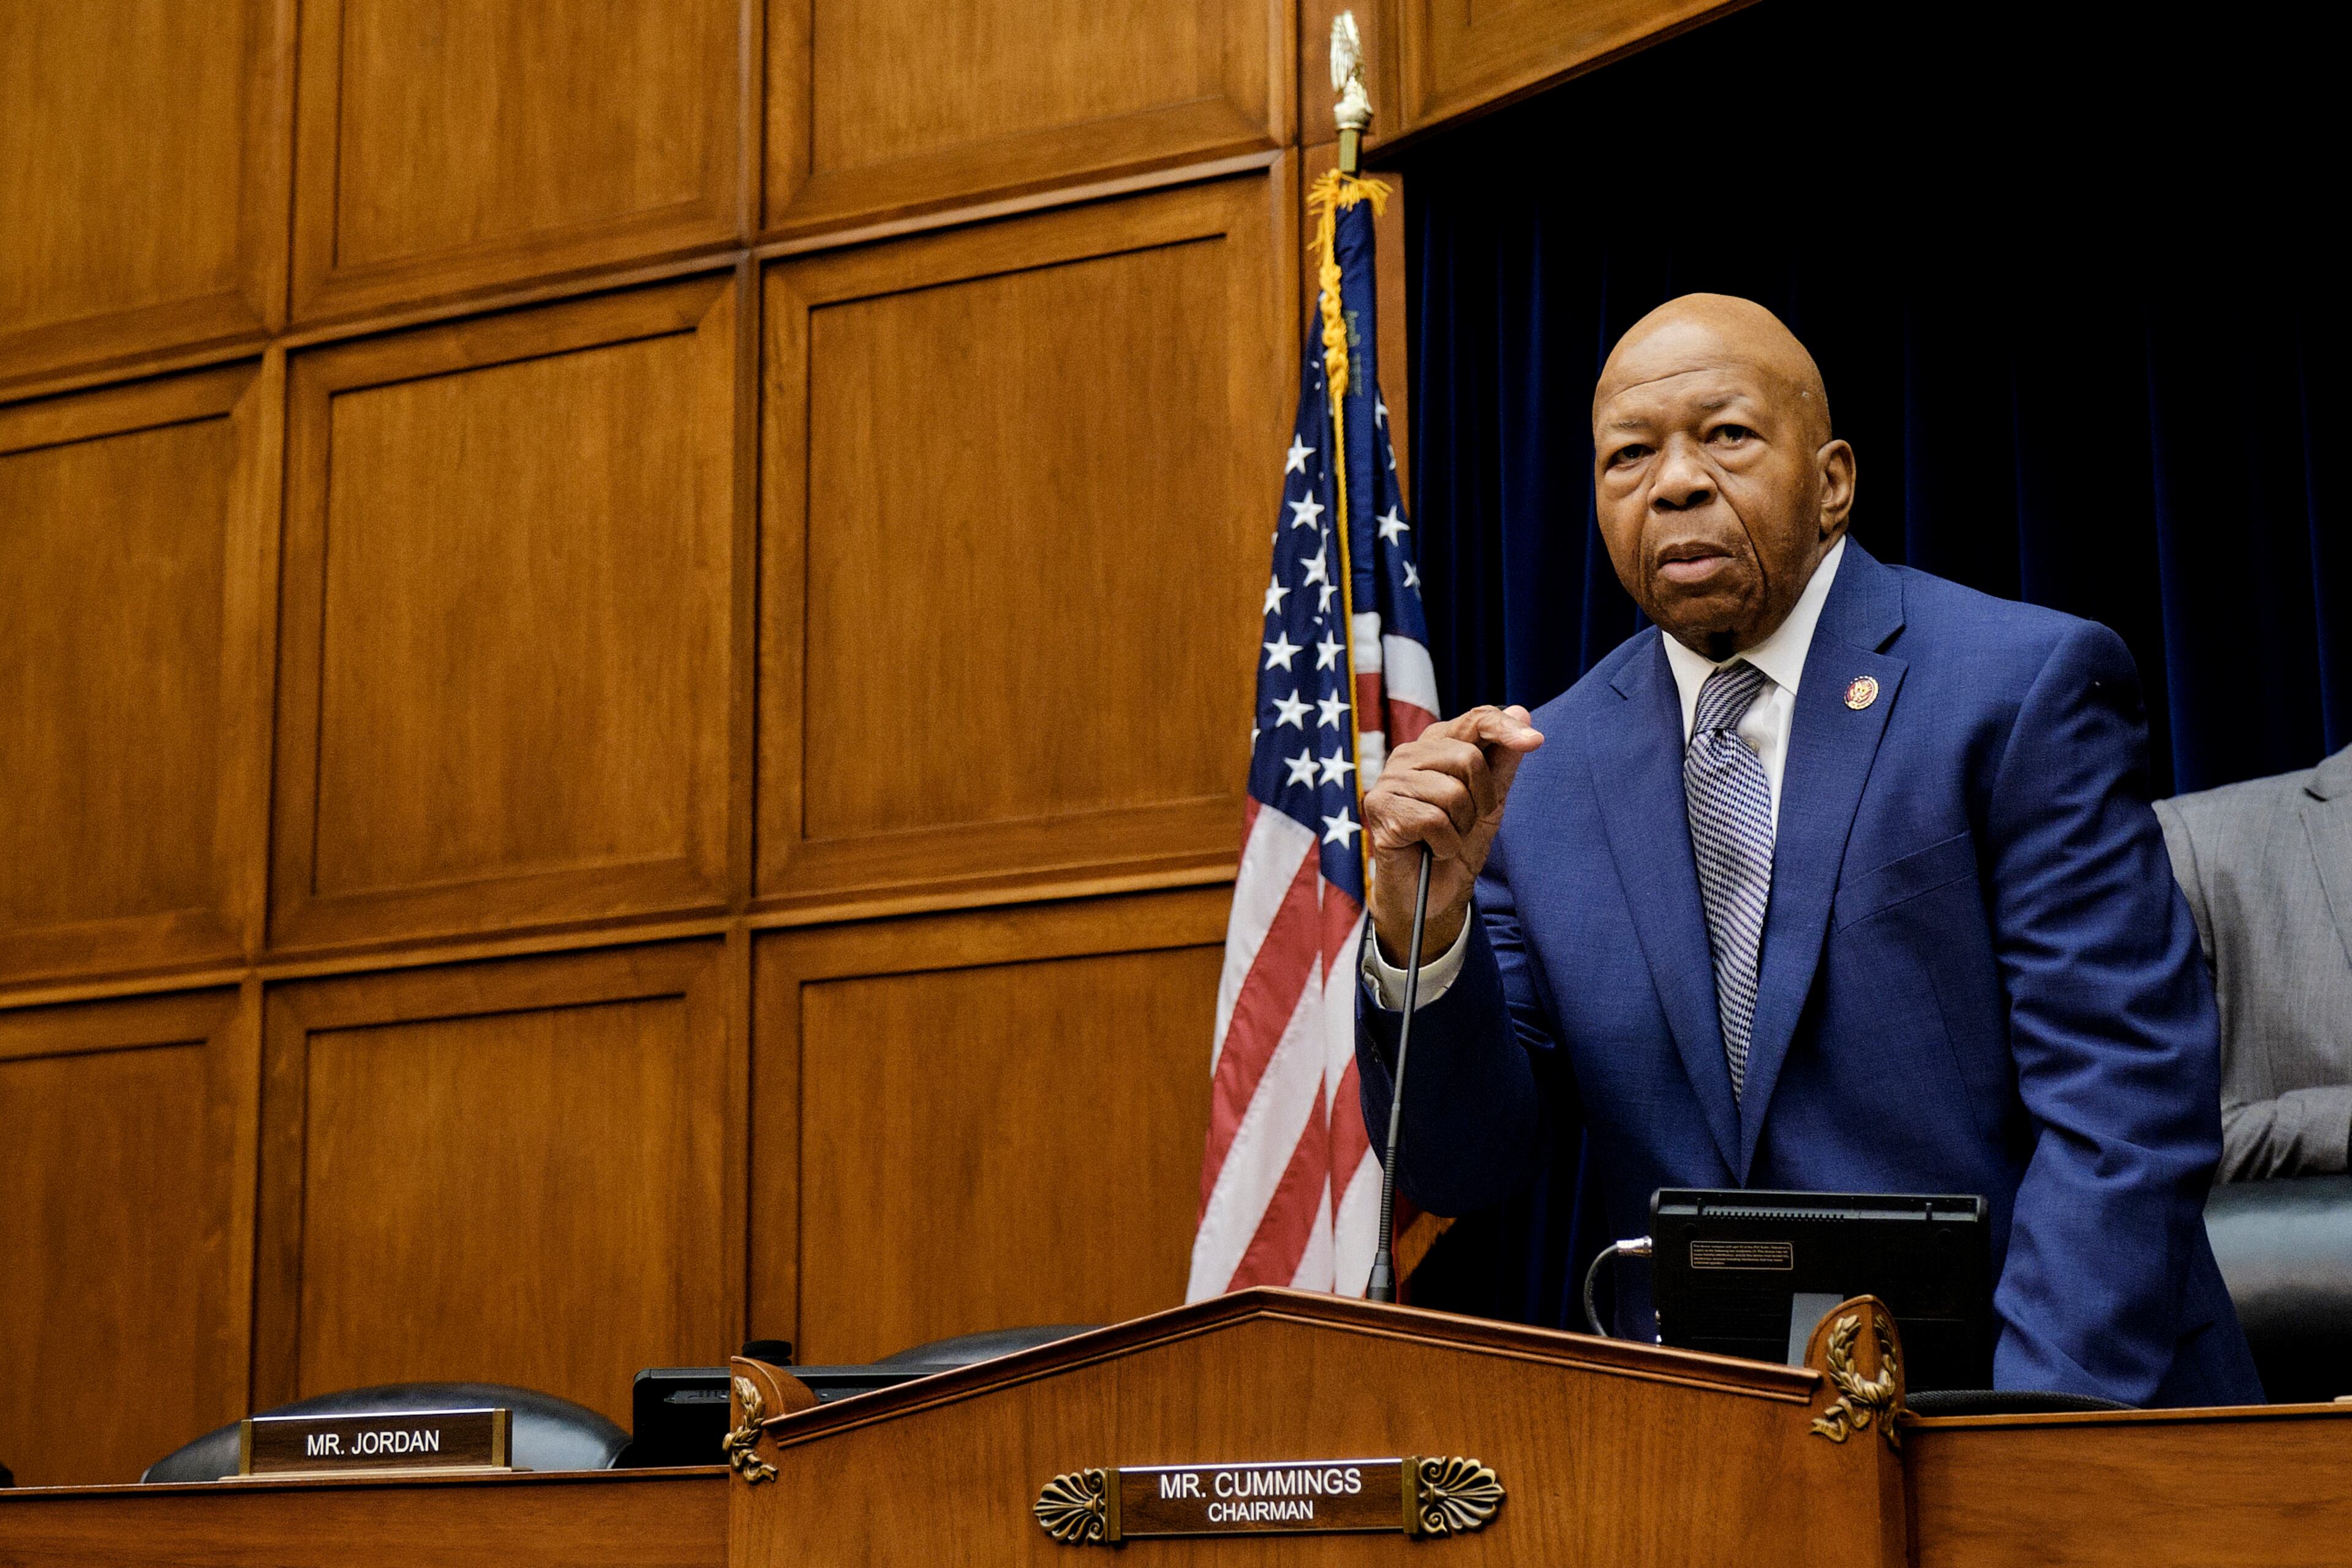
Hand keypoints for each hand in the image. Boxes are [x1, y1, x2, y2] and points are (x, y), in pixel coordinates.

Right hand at [1364, 705, 1544, 963]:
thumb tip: (1522, 712)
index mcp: (1436, 745)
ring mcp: (1390, 780)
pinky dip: (1445, 844)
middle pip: (1468, 757)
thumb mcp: (1492, 801)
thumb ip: (1503, 759)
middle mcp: (1409, 755)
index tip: (1536, 741)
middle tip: (1468, 821)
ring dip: (1462, 826)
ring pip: (1451, 792)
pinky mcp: (1380, 809)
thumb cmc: (1459, 842)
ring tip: (1447, 837)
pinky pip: (1434, 820)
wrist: (1433, 894)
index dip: (1505, 728)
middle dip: (1482, 798)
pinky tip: (1433, 849)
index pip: (1474, 720)